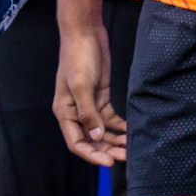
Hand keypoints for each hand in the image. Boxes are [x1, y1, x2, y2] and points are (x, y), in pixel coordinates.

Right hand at [53, 25, 124, 165]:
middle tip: (125, 158)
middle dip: (107, 150)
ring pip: (102, 131)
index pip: (77, 143)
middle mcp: (75, 112)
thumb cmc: (78, 57)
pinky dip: (119, 127)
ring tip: (131, 148)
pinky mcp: (100, 96)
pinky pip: (110, 118)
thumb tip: (96, 136)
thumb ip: (88, 112)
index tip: (109, 162)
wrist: (85, 33)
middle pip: (91, 140)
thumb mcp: (82, 85)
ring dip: (115, 140)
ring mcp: (89, 105)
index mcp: (64, 112)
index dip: (92, 155)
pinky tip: (131, 132)